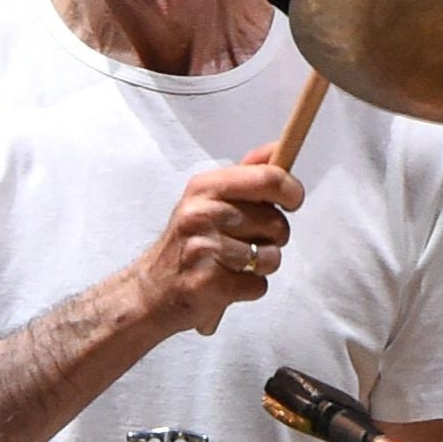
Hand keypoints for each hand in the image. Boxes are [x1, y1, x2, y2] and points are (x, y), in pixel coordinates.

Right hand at [129, 140, 301, 337]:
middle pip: (275, 221)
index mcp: (204, 188)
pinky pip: (258, 285)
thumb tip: (278, 148)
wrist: (150, 293)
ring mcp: (203, 249)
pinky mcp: (208, 284)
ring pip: (270, 256)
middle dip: (274, 237)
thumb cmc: (188, 244)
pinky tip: (228, 284)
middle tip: (249, 242)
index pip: (267, 178)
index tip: (292, 202)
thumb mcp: (208, 200)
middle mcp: (201, 214)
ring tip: (235, 265)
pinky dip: (249, 289)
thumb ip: (246, 175)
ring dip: (261, 266)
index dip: (291, 190)